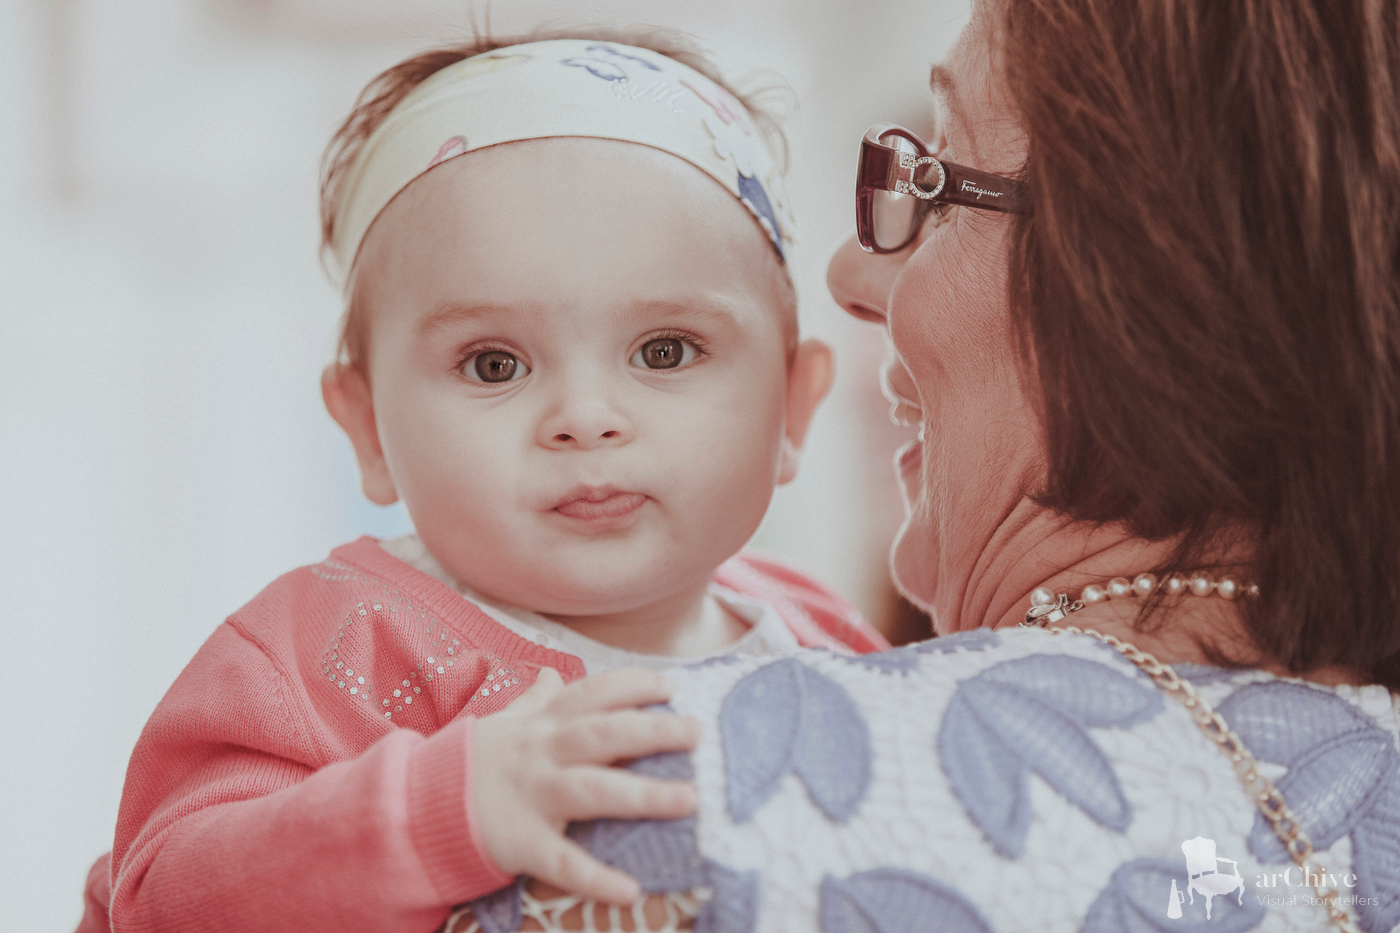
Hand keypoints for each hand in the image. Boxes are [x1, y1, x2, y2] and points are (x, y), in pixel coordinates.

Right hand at [472, 667, 700, 903]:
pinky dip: (597, 878)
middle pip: (605, 735)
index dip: (634, 686)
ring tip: (690, 799)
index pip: (594, 693)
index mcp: (542, 725)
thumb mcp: (503, 723)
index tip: (671, 687)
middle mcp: (543, 754)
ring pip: (596, 791)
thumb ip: (534, 701)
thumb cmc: (473, 763)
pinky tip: (631, 890)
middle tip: (698, 733)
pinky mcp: (522, 842)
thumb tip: (554, 674)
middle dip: (654, 732)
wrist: (416, 806)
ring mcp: (533, 797)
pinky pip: (564, 861)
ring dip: (645, 796)